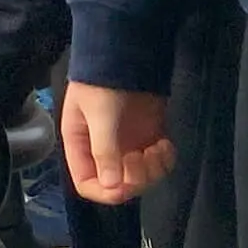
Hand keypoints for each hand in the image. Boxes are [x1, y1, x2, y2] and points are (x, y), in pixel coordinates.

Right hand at [61, 82, 175, 204]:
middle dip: (135, 178)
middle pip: (118, 186)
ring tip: (157, 147)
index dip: (105, 191)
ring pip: (141, 178)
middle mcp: (103, 152)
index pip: (87, 184)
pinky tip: (165, 143)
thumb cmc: (103, 83)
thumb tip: (112, 187)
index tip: (124, 183)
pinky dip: (166, 160)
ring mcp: (127, 147)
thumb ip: (104, 150)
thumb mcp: (99, 114)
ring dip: (153, 170)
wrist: (126, 56)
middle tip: (143, 156)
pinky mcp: (148, 140)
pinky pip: (158, 165)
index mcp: (81, 147)